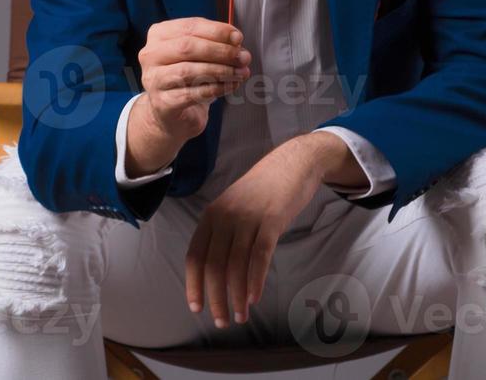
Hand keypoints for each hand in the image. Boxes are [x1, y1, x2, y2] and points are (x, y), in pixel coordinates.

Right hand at [127, 18, 250, 176]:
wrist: (170, 115)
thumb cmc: (186, 79)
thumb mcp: (199, 55)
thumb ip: (215, 44)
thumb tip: (236, 42)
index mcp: (159, 35)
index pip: (189, 26)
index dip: (217, 31)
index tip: (238, 38)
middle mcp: (151, 55)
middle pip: (188, 47)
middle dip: (220, 51)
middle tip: (242, 57)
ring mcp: (154, 80)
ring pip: (189, 71)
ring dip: (221, 71)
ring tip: (239, 73)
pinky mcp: (162, 103)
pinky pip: (192, 93)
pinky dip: (216, 89)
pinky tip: (230, 86)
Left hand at [185, 135, 342, 327]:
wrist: (292, 163)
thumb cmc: (263, 190)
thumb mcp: (234, 207)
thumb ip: (223, 233)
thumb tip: (215, 271)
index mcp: (211, 215)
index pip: (195, 256)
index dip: (194, 284)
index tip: (197, 308)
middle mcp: (225, 216)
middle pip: (214, 265)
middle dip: (216, 297)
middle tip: (222, 322)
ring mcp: (247, 217)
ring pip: (236, 265)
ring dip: (236, 296)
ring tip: (240, 316)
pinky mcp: (271, 220)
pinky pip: (259, 255)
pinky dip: (255, 280)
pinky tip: (254, 298)